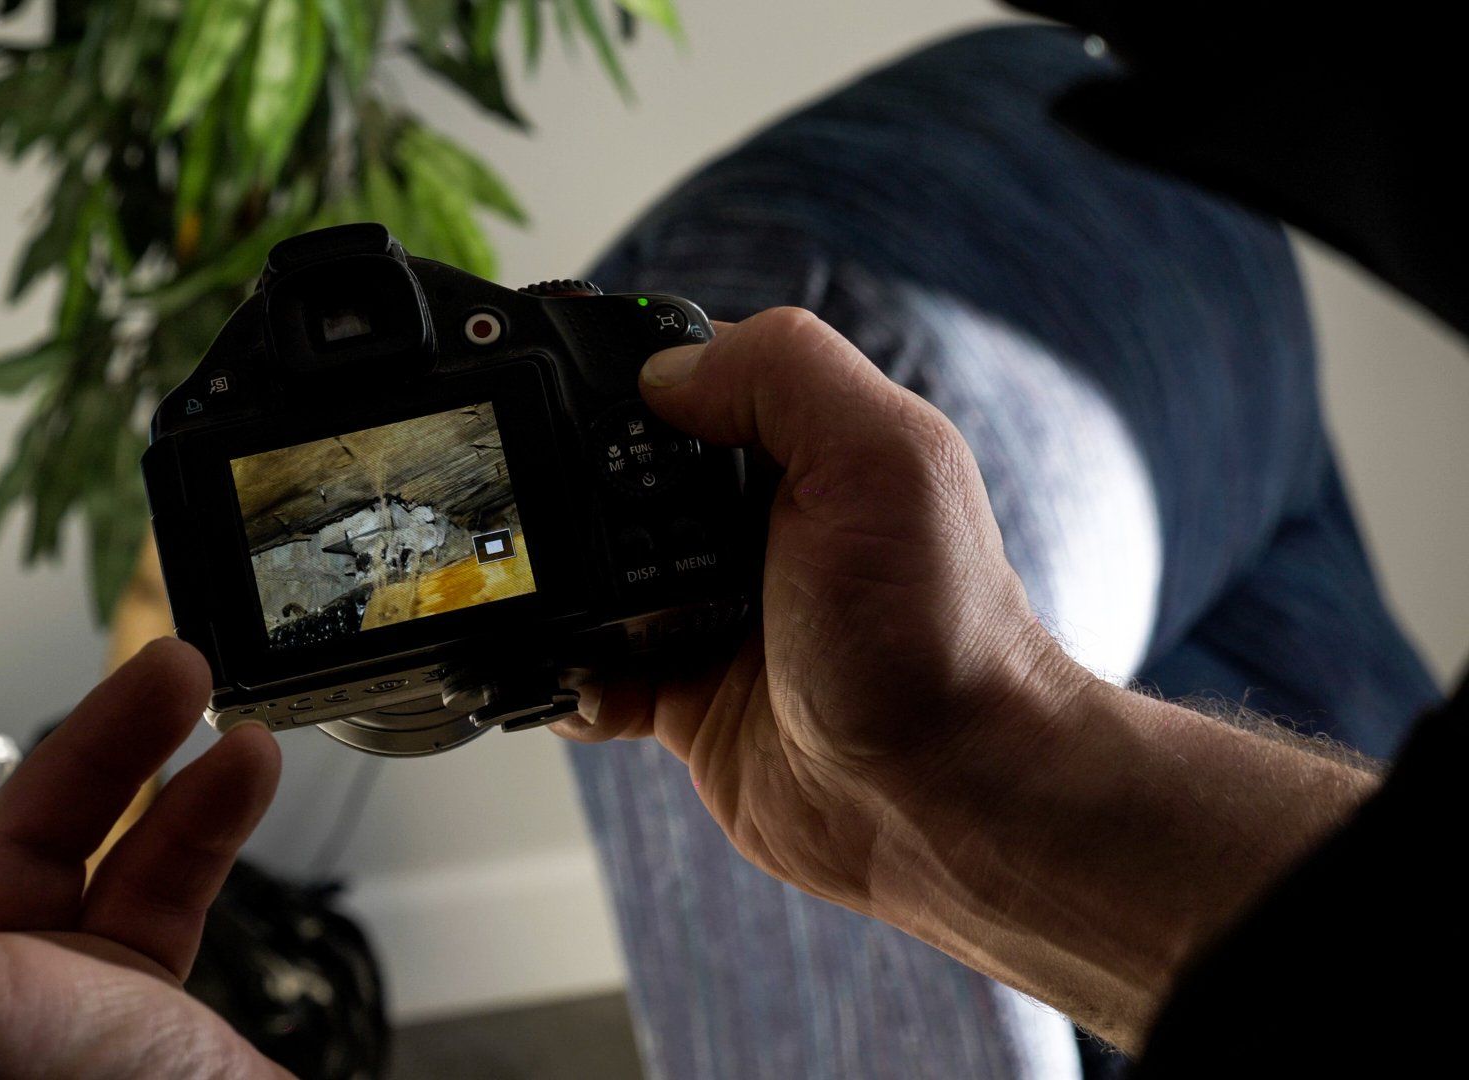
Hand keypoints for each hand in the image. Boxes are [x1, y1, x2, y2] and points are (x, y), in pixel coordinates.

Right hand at [556, 308, 1381, 1047]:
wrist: (944, 800)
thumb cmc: (939, 637)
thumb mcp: (880, 460)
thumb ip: (782, 374)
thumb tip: (662, 367)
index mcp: (801, 448)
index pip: (689, 377)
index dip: (619, 377)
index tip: (551, 387)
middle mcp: (752, 523)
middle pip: (617, 477)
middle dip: (565, 491)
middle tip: (534, 515)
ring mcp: (712, 611)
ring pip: (590, 576)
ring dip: (556, 590)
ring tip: (546, 604)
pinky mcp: (683, 694)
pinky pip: (590, 671)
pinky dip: (565, 677)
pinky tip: (580, 683)